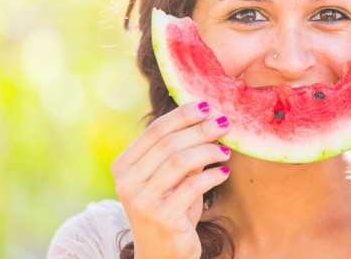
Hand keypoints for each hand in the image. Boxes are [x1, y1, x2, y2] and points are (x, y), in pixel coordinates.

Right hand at [111, 101, 231, 258]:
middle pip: (169, 143)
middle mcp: (126, 183)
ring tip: (227, 151)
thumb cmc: (171, 212)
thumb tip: (209, 119)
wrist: (163, 257)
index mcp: (123, 167)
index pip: (155, 131)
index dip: (183, 115)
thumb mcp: (173, 179)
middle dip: (201, 129)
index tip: (208, 106)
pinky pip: (193, 186)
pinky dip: (212, 176)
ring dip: (209, 151)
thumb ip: (183, 153)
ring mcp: (141, 201)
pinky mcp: (161, 218)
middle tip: (225, 124)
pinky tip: (224, 173)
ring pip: (181, 161)